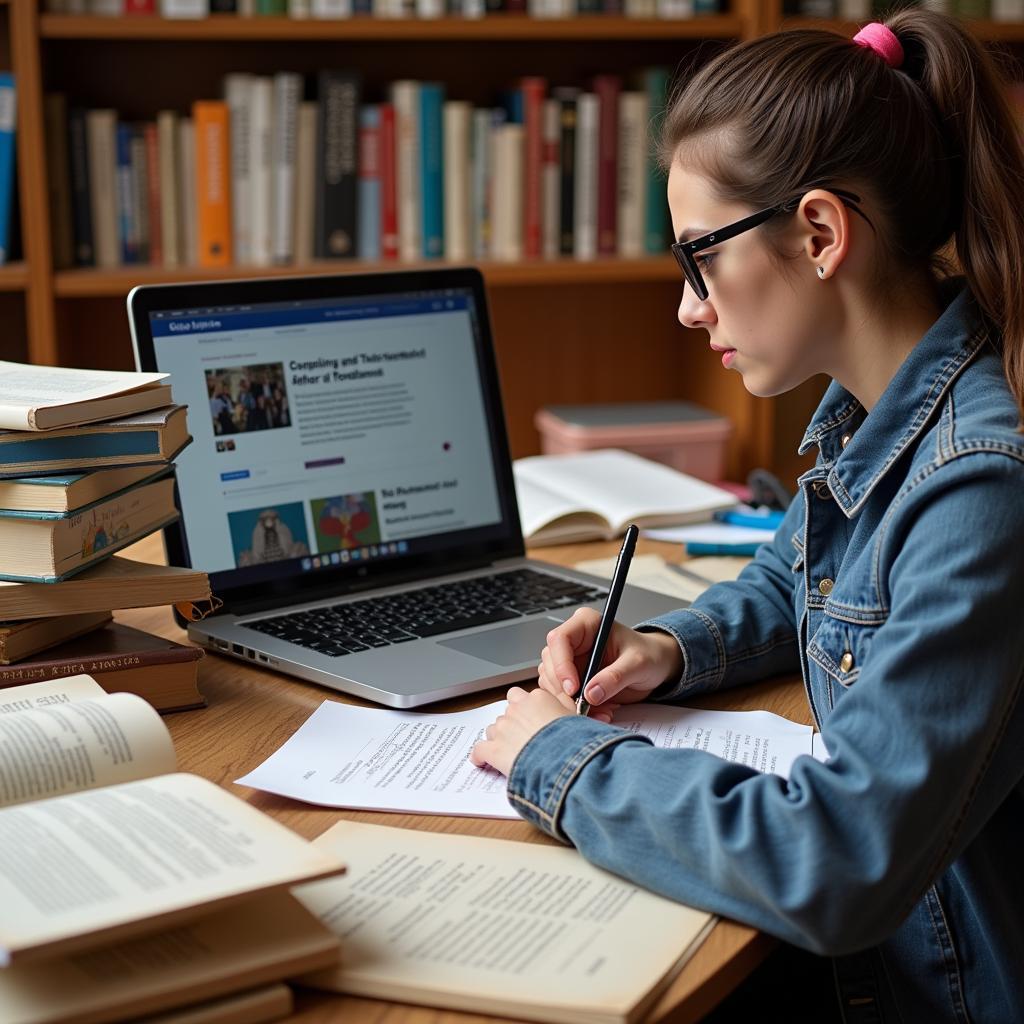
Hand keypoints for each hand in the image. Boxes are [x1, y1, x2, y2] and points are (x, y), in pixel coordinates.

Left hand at [469, 685, 575, 777]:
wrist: (563, 762)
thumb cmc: (573, 741)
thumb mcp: (575, 715)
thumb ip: (564, 703)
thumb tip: (562, 700)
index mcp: (536, 698)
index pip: (522, 696)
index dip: (527, 710)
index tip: (531, 720)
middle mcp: (516, 709)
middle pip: (507, 712)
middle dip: (512, 723)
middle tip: (523, 737)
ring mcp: (503, 729)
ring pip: (493, 729)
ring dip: (499, 738)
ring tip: (510, 752)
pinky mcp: (493, 749)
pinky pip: (479, 751)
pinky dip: (479, 756)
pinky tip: (482, 761)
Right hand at [537, 608, 682, 710]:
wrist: (656, 667)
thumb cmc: (649, 655)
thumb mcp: (638, 663)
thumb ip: (615, 677)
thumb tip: (591, 693)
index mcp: (586, 624)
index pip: (560, 639)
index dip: (561, 664)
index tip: (573, 688)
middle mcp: (574, 641)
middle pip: (550, 664)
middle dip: (565, 689)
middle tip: (585, 707)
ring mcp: (570, 661)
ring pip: (552, 682)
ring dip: (571, 702)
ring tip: (601, 710)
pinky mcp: (572, 679)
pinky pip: (562, 695)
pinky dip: (576, 708)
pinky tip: (599, 711)